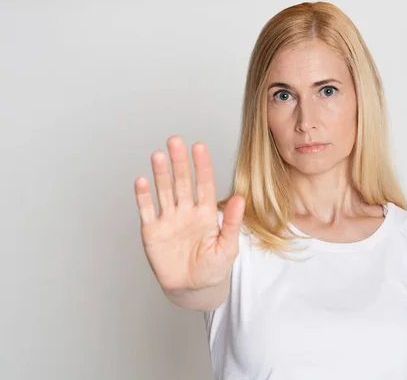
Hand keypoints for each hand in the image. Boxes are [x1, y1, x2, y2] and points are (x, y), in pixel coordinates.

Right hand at [134, 136, 244, 290]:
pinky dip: (143, 196)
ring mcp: (168, 220)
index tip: (199, 146)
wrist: (192, 289)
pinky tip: (142, 181)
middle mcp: (186, 211)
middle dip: (179, 162)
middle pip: (182, 182)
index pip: (204, 184)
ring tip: (158, 155)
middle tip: (175, 141)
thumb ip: (233, 223)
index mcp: (206, 213)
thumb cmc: (213, 268)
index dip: (202, 165)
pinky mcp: (152, 232)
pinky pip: (147, 211)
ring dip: (161, 174)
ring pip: (164, 191)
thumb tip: (241, 198)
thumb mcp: (228, 247)